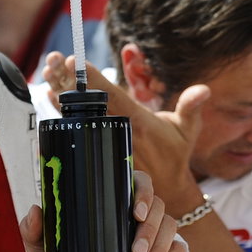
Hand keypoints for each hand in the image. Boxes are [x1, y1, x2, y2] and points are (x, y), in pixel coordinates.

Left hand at [18, 171, 186, 251]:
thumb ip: (34, 233)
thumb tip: (36, 210)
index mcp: (115, 207)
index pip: (138, 182)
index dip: (143, 190)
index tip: (135, 212)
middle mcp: (140, 218)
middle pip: (159, 206)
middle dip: (150, 229)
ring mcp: (159, 238)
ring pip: (172, 227)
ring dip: (159, 249)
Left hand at [42, 52, 209, 200]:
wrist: (165, 191)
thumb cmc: (174, 154)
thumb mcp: (187, 130)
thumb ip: (191, 106)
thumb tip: (203, 89)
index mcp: (136, 121)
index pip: (110, 95)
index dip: (91, 78)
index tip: (75, 61)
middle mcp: (116, 131)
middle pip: (87, 101)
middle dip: (70, 80)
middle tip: (54, 60)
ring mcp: (103, 142)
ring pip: (77, 113)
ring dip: (61, 91)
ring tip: (48, 72)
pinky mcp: (96, 150)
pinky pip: (74, 129)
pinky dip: (61, 111)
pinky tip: (50, 95)